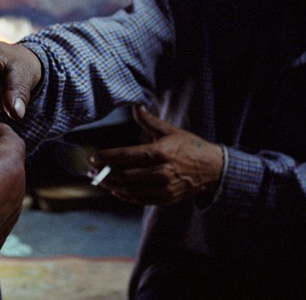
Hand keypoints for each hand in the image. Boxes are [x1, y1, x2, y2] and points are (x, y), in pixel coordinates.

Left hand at [91, 105, 222, 205]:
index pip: (127, 155)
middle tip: (92, 172)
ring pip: (130, 190)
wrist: (212, 170)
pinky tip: (117, 190)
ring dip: (113, 186)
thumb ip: (149, 121)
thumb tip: (136, 105)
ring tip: (101, 181)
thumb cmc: (190, 147)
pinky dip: (126, 196)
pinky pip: (140, 200)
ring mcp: (163, 188)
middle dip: (106, 174)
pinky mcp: (165, 199)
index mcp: (160, 153)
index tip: (94, 158)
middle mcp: (161, 172)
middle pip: (125, 176)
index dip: (108, 157)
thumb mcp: (170, 131)